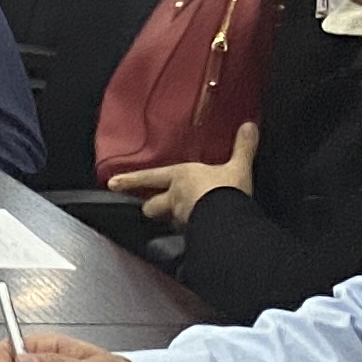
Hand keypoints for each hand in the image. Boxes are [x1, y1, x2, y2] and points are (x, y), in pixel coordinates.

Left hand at [108, 122, 262, 230]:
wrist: (230, 219)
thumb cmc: (227, 190)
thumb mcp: (238, 166)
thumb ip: (243, 147)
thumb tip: (249, 126)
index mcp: (180, 176)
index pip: (149, 176)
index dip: (130, 180)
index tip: (112, 183)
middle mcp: (174, 198)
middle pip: (151, 205)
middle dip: (150, 206)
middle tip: (150, 206)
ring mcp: (180, 218)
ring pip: (167, 221)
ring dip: (170, 220)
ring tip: (180, 221)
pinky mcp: (190, 235)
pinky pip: (184, 234)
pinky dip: (189, 232)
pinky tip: (197, 233)